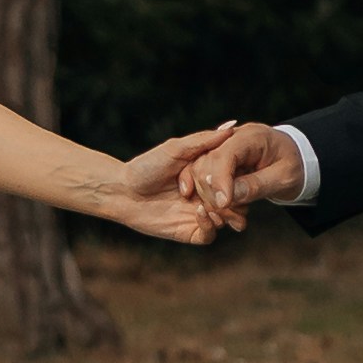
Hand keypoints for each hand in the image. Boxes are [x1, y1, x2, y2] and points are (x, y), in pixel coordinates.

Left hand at [113, 128, 233, 245]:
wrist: (123, 191)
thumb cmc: (146, 166)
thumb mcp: (176, 148)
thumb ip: (204, 141)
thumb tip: (232, 127)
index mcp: (207, 176)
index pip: (235, 178)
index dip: (239, 176)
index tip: (237, 171)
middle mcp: (206, 196)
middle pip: (236, 200)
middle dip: (236, 198)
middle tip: (229, 193)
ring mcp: (199, 214)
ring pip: (226, 219)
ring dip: (224, 212)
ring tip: (215, 203)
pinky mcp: (189, 231)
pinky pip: (209, 235)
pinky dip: (210, 225)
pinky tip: (200, 211)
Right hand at [180, 121, 307, 228]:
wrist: (297, 160)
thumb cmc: (295, 165)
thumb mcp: (284, 177)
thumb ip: (258, 185)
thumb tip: (231, 197)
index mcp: (250, 137)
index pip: (223, 155)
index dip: (219, 180)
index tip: (223, 204)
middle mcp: (231, 140)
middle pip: (205, 164)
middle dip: (213, 193)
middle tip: (229, 216)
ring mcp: (223, 150)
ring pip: (200, 173)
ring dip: (211, 199)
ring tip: (234, 217)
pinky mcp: (219, 164)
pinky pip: (204, 180)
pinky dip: (212, 198)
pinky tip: (227, 212)